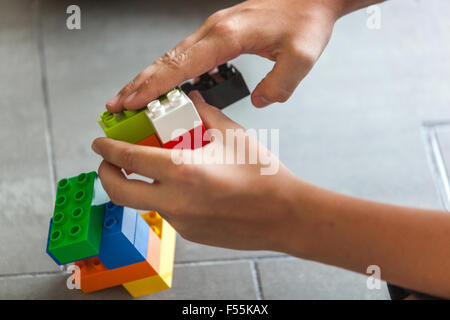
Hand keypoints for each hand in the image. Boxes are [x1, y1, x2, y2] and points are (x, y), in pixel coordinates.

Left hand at [93, 91, 302, 251]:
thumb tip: (193, 101)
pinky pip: (168, 213)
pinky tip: (190, 188)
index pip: (130, 158)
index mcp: (183, 171)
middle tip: (110, 163)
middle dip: (107, 174)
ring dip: (142, 185)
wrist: (284, 215)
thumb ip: (206, 115)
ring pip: (145, 202)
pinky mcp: (190, 234)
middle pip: (120, 192)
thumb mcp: (233, 136)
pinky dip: (167, 197)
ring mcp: (181, 222)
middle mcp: (175, 201)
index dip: (108, 149)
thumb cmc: (263, 175)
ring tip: (161, 170)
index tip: (99, 143)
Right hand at [106, 0, 348, 110]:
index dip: (152, 87)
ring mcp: (214, 30)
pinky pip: (185, 54)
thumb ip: (278, 86)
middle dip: (138, 84)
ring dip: (149, 77)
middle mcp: (213, 30)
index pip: (180, 66)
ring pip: (172, 56)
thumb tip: (259, 102)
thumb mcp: (301, 58)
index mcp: (226, 36)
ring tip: (131, 97)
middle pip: (166, 60)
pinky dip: (168, 70)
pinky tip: (163, 83)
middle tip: (116, 104)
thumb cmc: (306, 20)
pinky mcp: (219, 33)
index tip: (131, 102)